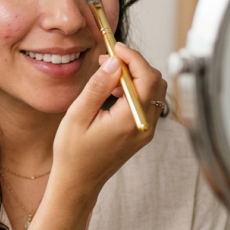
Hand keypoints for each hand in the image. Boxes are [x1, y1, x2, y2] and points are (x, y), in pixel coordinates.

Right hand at [51, 43, 166, 200]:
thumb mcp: (78, 115)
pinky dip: (135, 89)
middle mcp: (144, 125)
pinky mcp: (143, 132)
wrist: (78, 182)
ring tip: (108, 75)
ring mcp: (146, 130)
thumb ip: (98, 87)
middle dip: (135, 64)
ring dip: (136, 76)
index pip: (146, 77)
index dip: (133, 57)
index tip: (115, 47)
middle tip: (109, 59)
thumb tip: (115, 63)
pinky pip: (148, 102)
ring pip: (155, 90)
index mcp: (129, 120)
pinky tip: (114, 91)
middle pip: (156, 81)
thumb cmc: (73, 152)